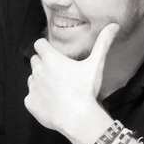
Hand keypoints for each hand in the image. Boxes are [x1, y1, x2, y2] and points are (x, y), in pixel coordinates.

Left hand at [25, 23, 118, 140]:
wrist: (77, 117)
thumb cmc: (85, 90)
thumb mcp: (96, 64)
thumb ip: (103, 43)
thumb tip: (114, 26)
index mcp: (51, 59)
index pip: (38, 44)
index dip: (45, 47)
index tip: (52, 52)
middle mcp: (38, 70)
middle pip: (35, 60)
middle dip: (43, 63)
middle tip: (58, 72)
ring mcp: (32, 87)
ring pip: (32, 78)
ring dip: (40, 80)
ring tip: (56, 89)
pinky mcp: (29, 102)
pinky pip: (31, 97)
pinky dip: (38, 98)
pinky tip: (51, 102)